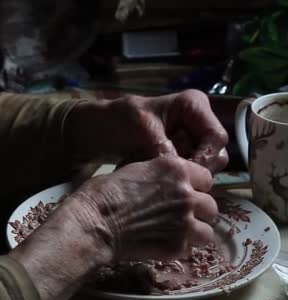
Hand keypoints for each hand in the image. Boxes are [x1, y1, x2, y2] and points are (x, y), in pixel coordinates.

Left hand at [65, 89, 228, 171]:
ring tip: (157, 176)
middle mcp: (198, 122)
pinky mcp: (180, 155)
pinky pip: (188, 173)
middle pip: (215, 154)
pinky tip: (155, 179)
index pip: (216, 137)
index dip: (205, 157)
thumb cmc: (117, 120)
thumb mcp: (139, 127)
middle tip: (169, 178)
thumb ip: (161, 145)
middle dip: (195, 168)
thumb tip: (179, 166)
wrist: (96, 131)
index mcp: (194, 105)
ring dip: (183, 175)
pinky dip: (174, 178)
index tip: (184, 173)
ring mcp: (190, 140)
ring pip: (203, 167)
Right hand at [72, 156, 216, 259]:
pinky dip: (177, 248)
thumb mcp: (132, 170)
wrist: (92, 224)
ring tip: (174, 233)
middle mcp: (186, 194)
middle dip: (196, 211)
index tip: (181, 193)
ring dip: (193, 232)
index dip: (193, 187)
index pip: (205, 178)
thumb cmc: (102, 194)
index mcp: (175, 169)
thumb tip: (162, 181)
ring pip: (206, 231)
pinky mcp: (177, 246)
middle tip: (177, 216)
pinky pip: (188, 249)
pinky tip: (160, 244)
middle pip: (210, 205)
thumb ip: (157, 175)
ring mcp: (184, 222)